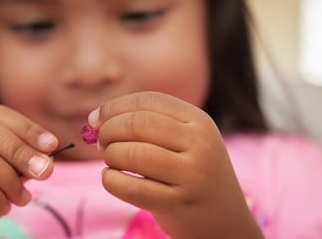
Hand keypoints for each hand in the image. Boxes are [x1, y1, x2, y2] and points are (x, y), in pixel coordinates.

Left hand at [92, 91, 262, 238]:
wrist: (225, 221)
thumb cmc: (192, 174)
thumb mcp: (186, 141)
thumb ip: (149, 124)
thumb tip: (96, 119)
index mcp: (199, 121)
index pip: (149, 100)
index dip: (115, 106)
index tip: (95, 118)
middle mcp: (200, 144)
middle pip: (137, 123)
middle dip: (108, 130)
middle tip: (100, 142)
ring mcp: (191, 175)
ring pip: (132, 154)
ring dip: (110, 155)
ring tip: (110, 161)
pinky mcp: (178, 204)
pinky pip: (131, 187)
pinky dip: (111, 180)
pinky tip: (111, 178)